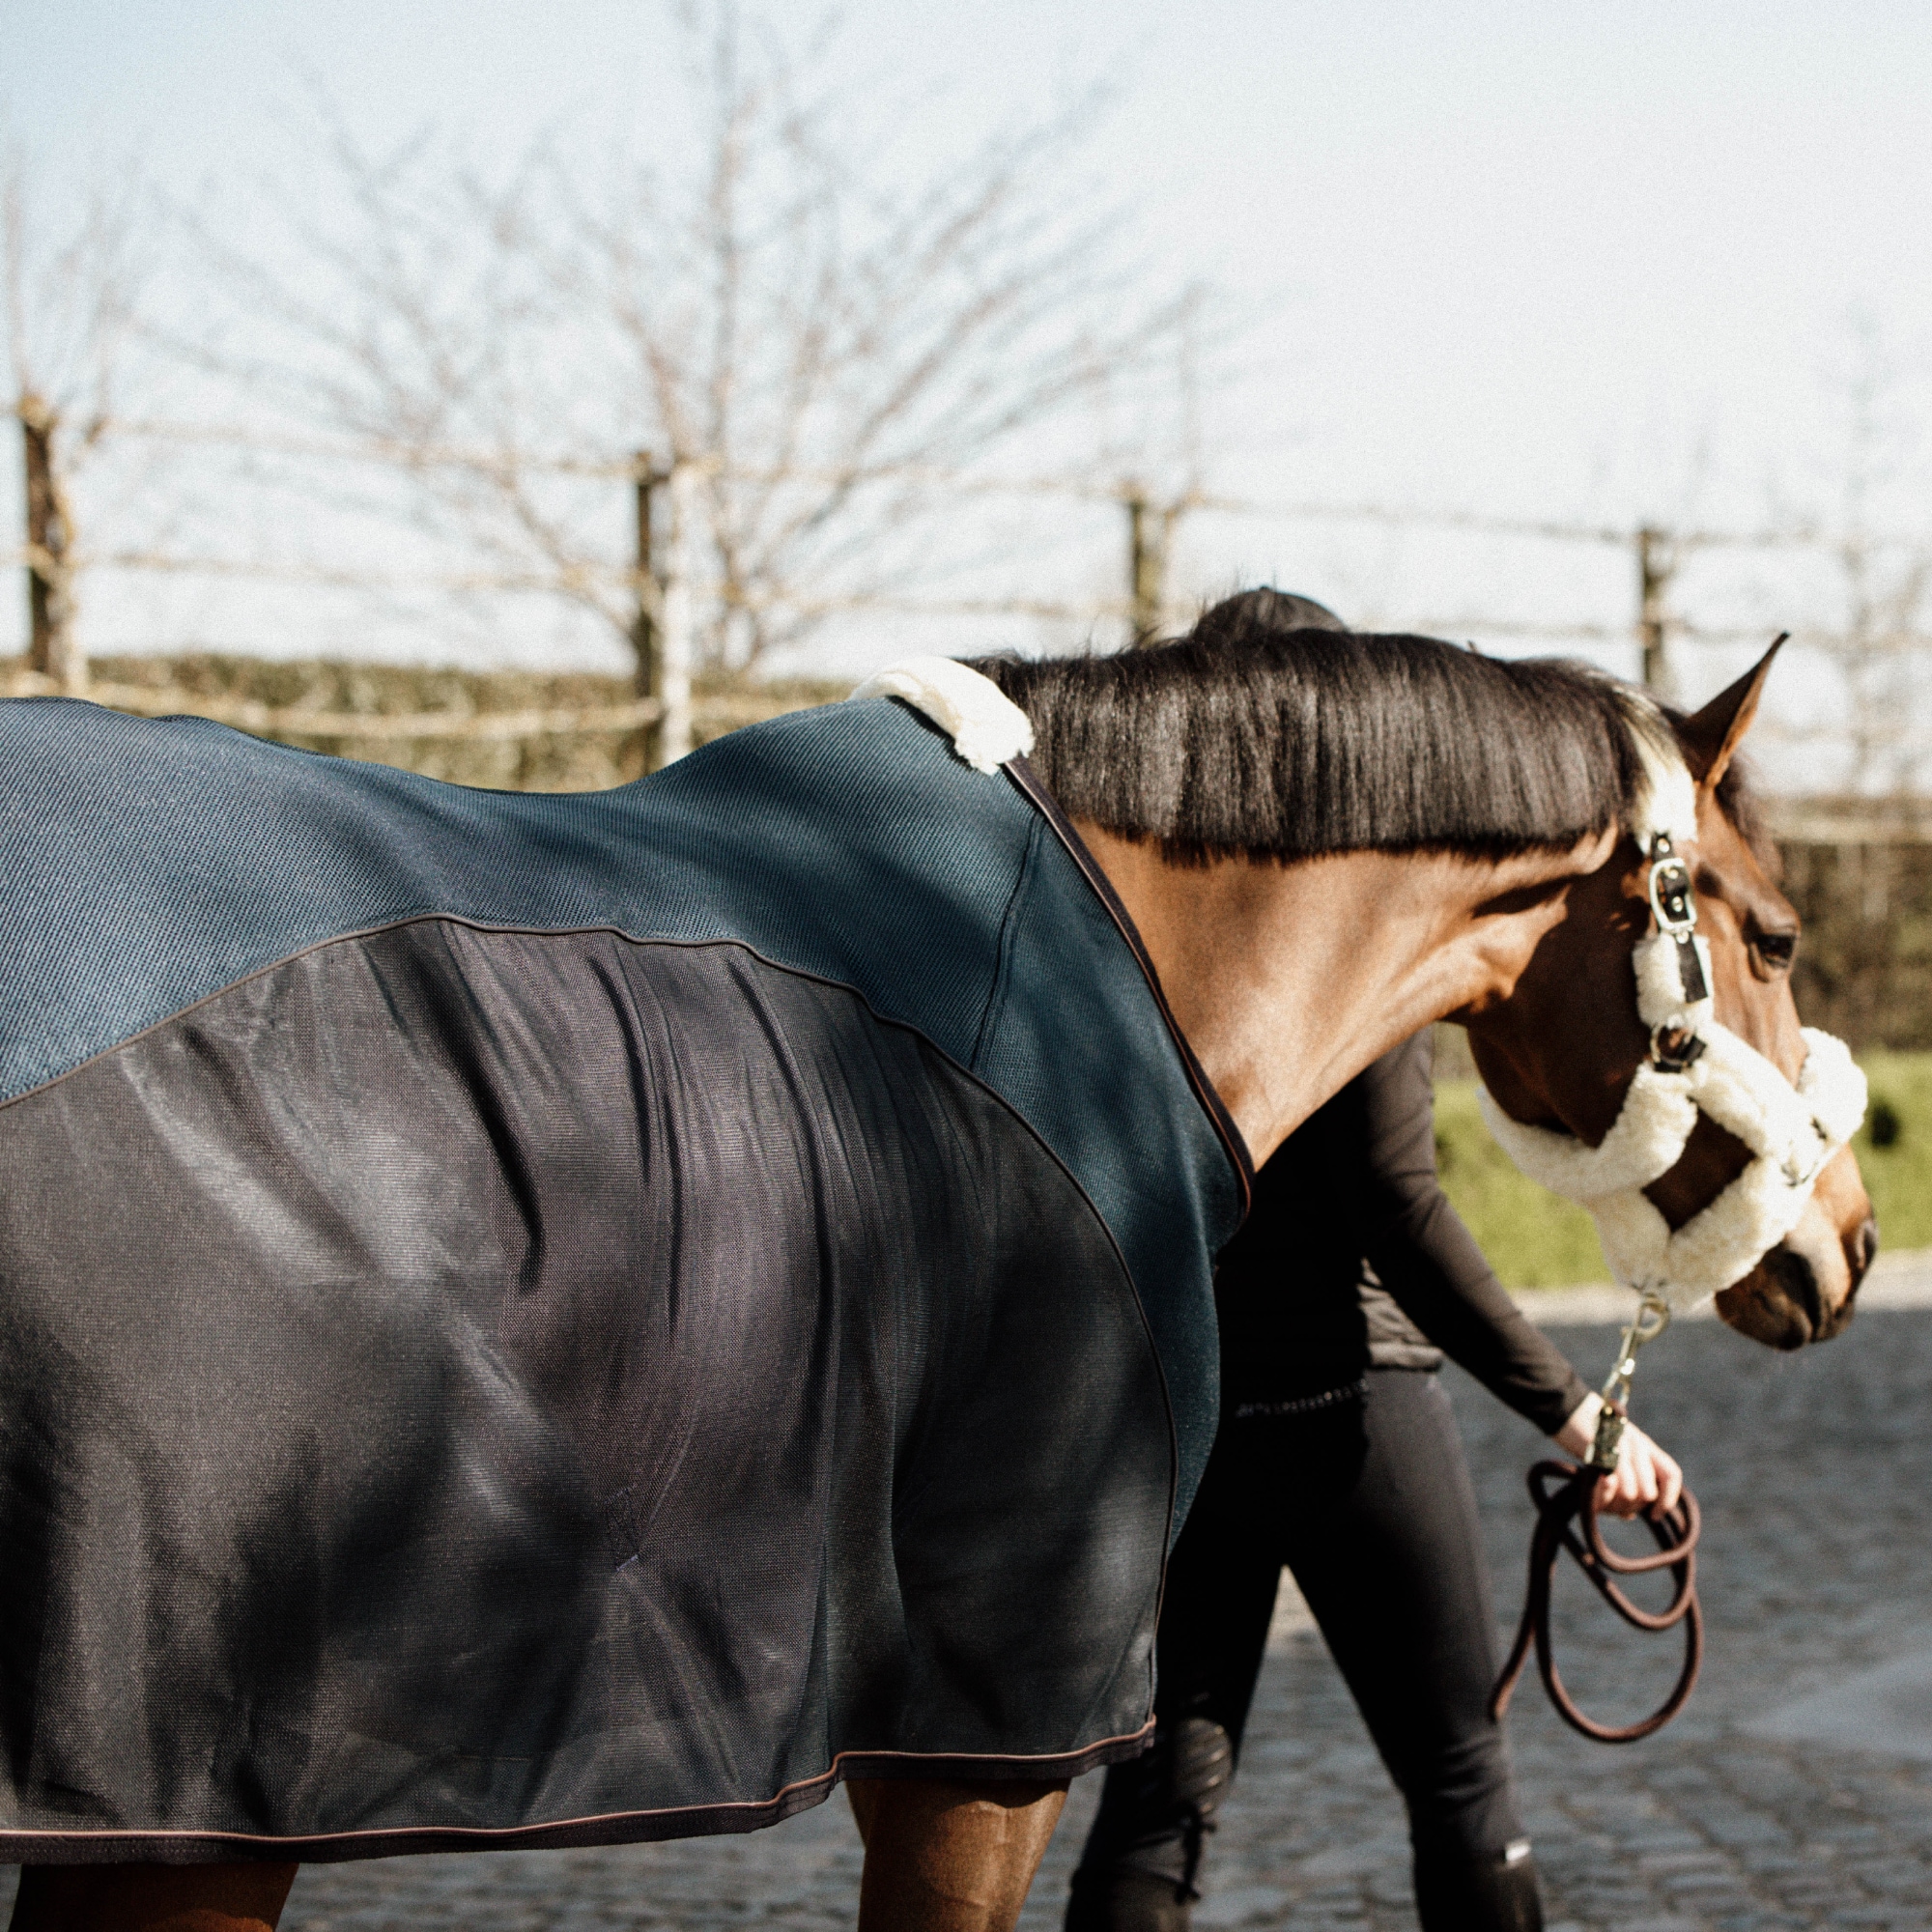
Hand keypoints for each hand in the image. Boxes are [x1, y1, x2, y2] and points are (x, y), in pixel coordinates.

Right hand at [1553, 1394, 1683, 1519]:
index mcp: (1644, 1445)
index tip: (1653, 1515)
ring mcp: (1622, 1447)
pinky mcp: (1605, 1450)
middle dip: (1630, 1505)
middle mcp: (1638, 1445)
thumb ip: (1625, 1480)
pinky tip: (1595, 1495)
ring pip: (1632, 1493)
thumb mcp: (1612, 1453)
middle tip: (1611, 1506)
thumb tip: (1629, 1515)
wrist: (1566, 1408)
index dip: (1667, 1499)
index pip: (1671, 1475)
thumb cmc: (1585, 1433)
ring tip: (1599, 1500)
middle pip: (1648, 1492)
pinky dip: (1605, 1495)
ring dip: (1614, 1503)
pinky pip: (1614, 1484)